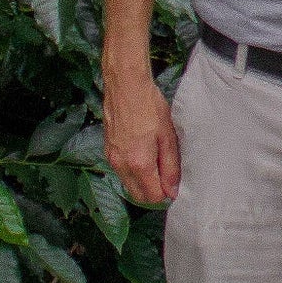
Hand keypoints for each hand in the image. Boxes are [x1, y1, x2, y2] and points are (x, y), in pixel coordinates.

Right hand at [104, 71, 180, 203]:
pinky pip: (121, 170)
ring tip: (155, 159)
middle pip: (138, 195)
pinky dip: (132, 170)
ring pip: (128, 184)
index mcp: (139, 164)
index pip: (153, 197)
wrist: (126, 85)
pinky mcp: (107, 150)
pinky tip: (142, 152)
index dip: (166, 193)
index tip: (174, 182)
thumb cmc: (150, 106)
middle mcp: (121, 165)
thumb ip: (170, 166)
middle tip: (166, 174)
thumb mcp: (168, 136)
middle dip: (153, 191)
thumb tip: (172, 190)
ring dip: (142, 180)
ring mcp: (112, 158)